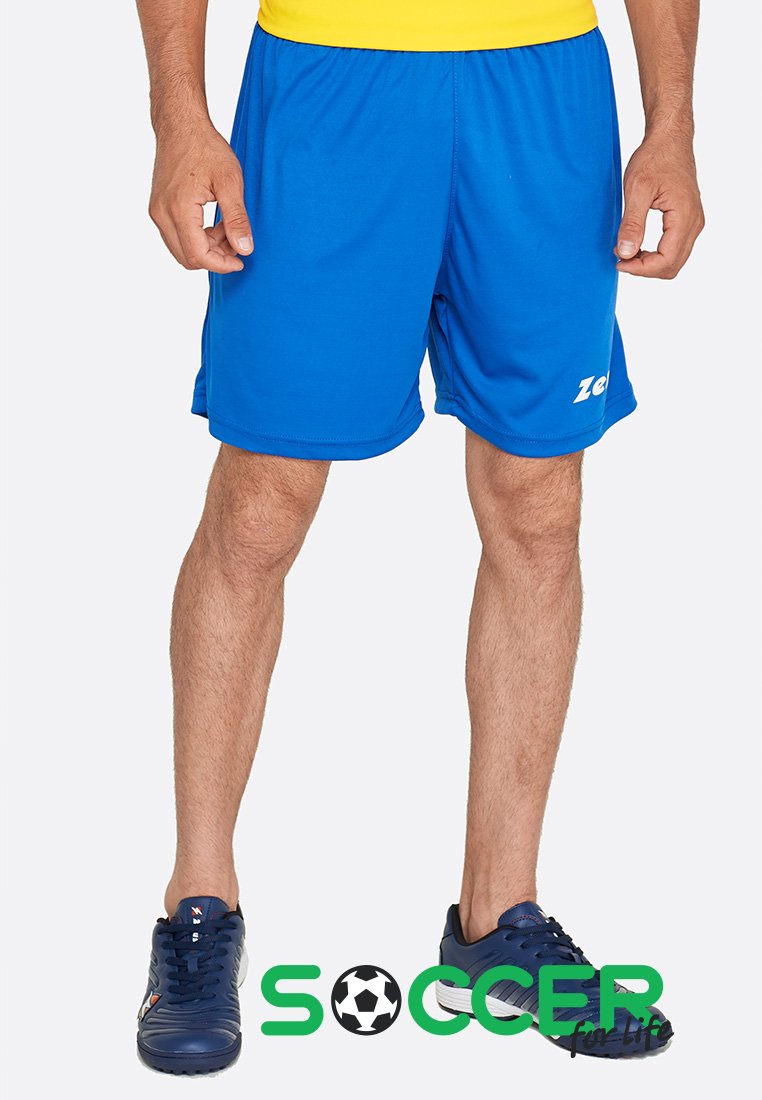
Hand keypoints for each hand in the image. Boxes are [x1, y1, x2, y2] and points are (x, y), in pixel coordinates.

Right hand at [148, 123, 252, 272]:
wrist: (180, 124)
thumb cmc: (205, 147)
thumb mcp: (230, 181)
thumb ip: (237, 218)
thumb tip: (245, 249)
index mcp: (178, 209)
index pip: (198, 255)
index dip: (222, 265)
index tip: (241, 260)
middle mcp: (161, 214)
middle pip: (188, 258)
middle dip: (215, 257)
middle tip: (236, 241)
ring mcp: (157, 212)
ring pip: (182, 249)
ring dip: (207, 248)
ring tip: (227, 229)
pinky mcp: (158, 208)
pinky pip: (177, 236)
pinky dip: (197, 238)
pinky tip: (214, 223)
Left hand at [616, 134, 703, 278]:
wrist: (670, 139)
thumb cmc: (654, 158)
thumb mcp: (637, 189)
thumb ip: (632, 224)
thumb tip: (625, 254)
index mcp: (684, 216)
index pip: (666, 261)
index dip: (641, 269)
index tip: (618, 262)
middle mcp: (695, 223)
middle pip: (672, 266)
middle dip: (645, 268)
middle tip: (620, 257)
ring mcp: (694, 222)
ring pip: (674, 261)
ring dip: (649, 263)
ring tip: (626, 250)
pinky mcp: (688, 220)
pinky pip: (675, 249)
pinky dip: (655, 254)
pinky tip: (637, 245)